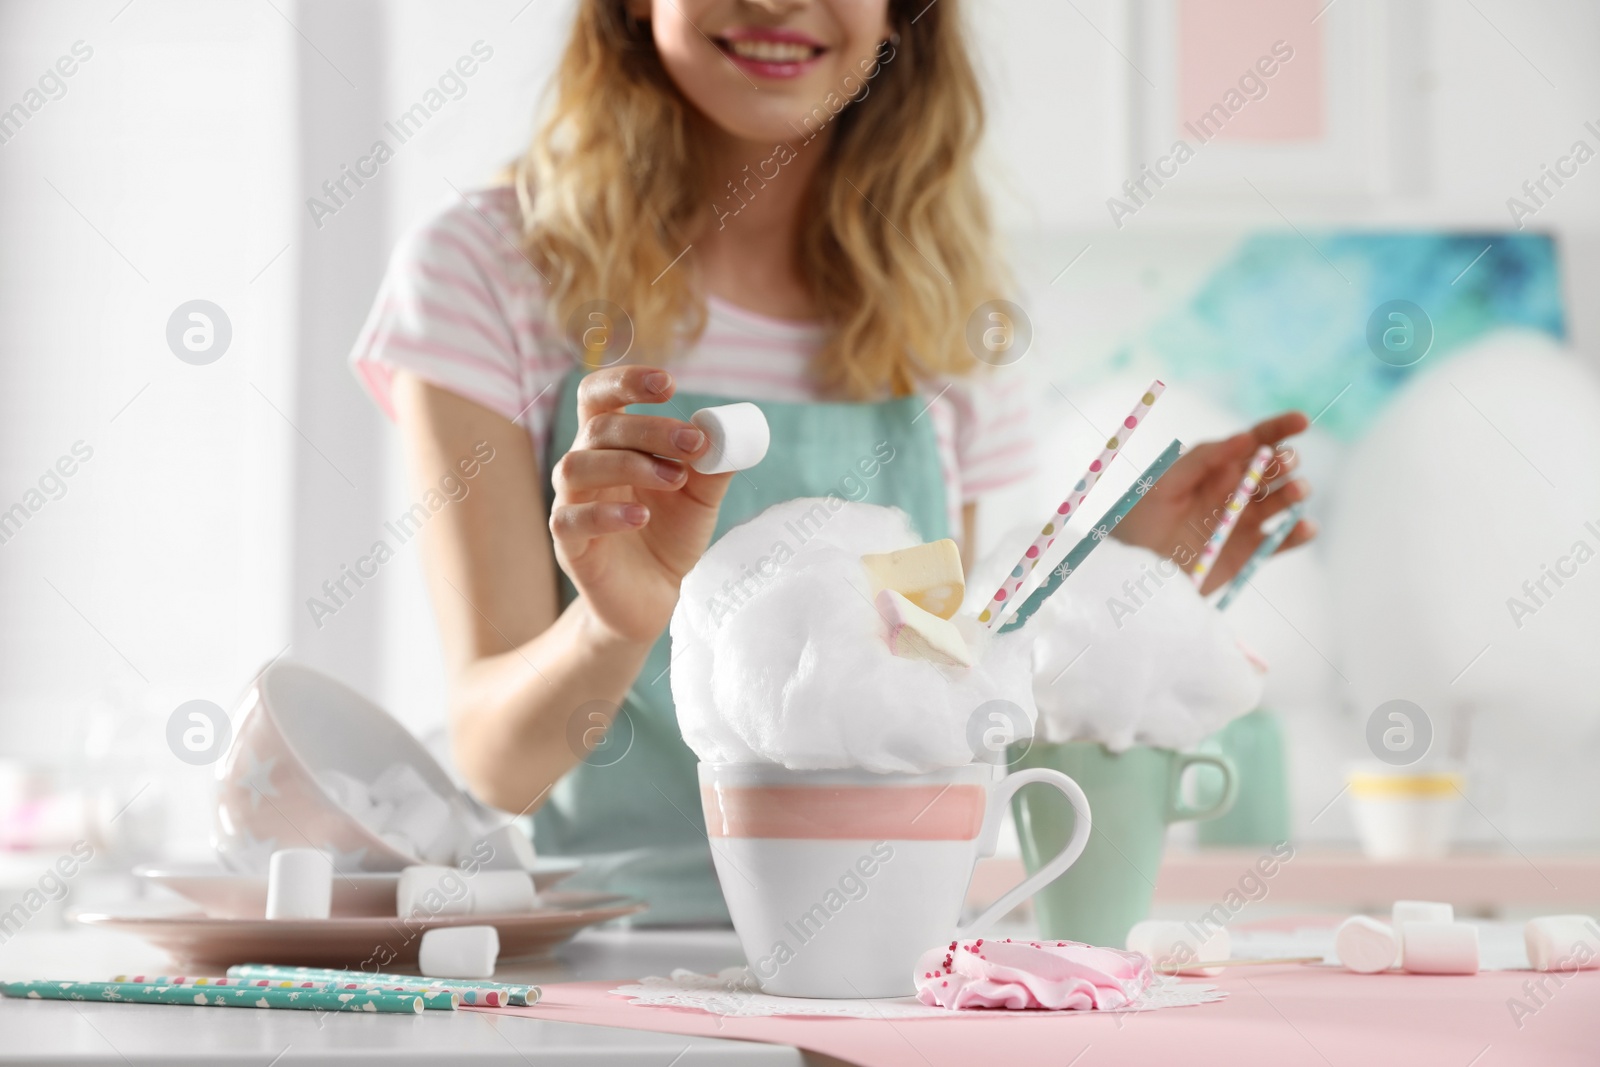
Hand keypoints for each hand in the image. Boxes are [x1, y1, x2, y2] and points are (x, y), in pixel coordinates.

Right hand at [549, 366, 731, 643]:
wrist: (656, 599)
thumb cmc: (671, 537)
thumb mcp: (700, 497)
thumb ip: (713, 464)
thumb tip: (732, 434)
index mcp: (612, 444)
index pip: (599, 396)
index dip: (625, 381)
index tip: (669, 384)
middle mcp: (585, 466)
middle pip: (599, 428)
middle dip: (650, 430)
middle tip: (694, 444)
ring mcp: (571, 504)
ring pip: (577, 466)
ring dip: (629, 465)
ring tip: (674, 479)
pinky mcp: (569, 545)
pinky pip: (570, 519)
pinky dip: (606, 514)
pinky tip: (640, 516)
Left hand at [1113, 411, 1315, 593]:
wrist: (1134, 572)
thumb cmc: (1141, 521)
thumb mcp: (1165, 484)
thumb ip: (1202, 459)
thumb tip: (1245, 437)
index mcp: (1217, 467)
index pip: (1255, 441)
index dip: (1280, 428)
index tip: (1302, 422)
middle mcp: (1236, 491)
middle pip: (1275, 469)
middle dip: (1286, 463)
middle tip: (1282, 465)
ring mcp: (1245, 521)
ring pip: (1283, 501)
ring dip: (1295, 492)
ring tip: (1295, 491)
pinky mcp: (1250, 552)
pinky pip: (1282, 541)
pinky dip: (1299, 533)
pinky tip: (1304, 527)